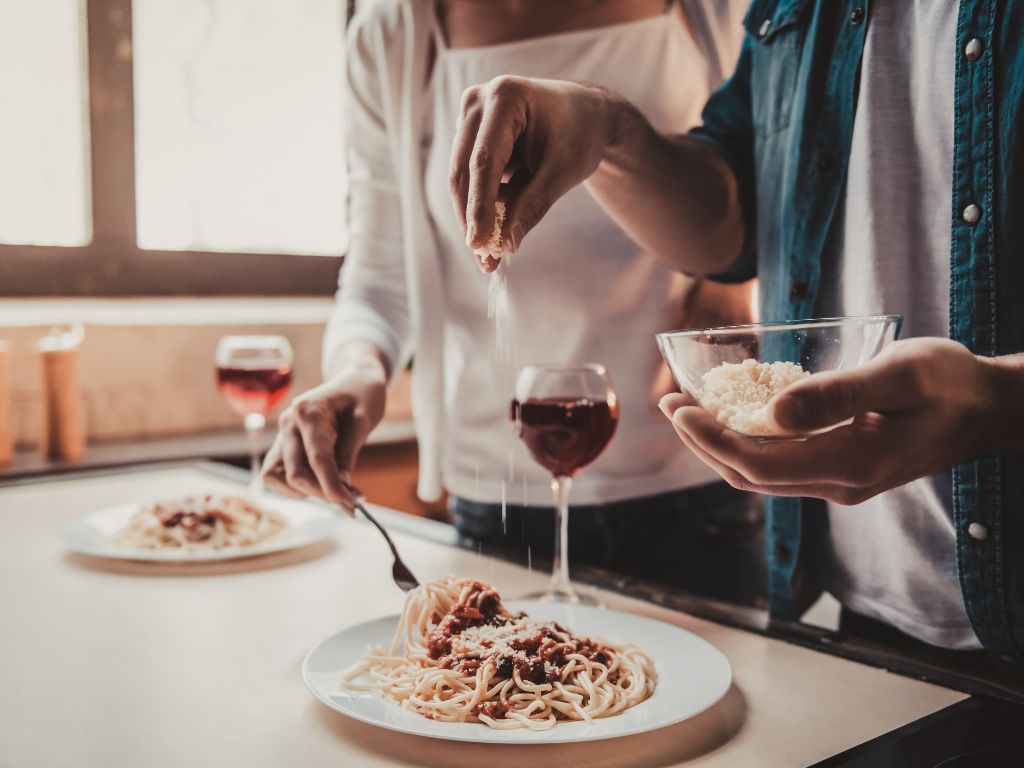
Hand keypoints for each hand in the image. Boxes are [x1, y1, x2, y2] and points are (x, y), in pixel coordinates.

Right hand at [261, 357, 386, 511]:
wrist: (354, 379)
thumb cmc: (362, 394)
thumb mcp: (363, 420)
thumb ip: (349, 452)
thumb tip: (342, 486)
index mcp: (308, 411)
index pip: (317, 458)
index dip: (333, 486)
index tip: (352, 504)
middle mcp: (288, 423)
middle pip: (295, 473)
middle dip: (322, 493)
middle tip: (352, 502)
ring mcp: (283, 434)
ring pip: (278, 477)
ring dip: (306, 492)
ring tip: (337, 491)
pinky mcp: (284, 444)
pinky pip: (278, 474)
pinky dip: (297, 486)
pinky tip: (322, 484)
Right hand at [448, 76, 623, 271]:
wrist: (585, 114)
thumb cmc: (580, 134)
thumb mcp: (563, 172)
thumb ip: (533, 205)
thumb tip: (506, 244)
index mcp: (505, 97)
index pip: (484, 161)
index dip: (479, 206)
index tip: (479, 244)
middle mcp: (478, 101)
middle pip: (463, 170)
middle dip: (471, 217)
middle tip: (483, 258)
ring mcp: (470, 116)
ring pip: (461, 177)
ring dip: (474, 217)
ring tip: (491, 256)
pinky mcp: (470, 135)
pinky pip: (469, 178)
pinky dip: (480, 207)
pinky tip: (493, 234)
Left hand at [659, 338, 1000, 504]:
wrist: (988, 410)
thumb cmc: (948, 384)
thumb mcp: (897, 375)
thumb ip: (837, 394)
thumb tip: (773, 412)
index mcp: (852, 463)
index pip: (759, 462)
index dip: (710, 439)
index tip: (678, 408)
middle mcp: (840, 484)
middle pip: (751, 474)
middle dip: (703, 442)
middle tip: (669, 403)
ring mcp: (841, 483)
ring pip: (763, 474)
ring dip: (720, 445)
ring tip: (688, 410)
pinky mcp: (843, 471)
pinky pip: (781, 465)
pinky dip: (748, 444)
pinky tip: (733, 416)